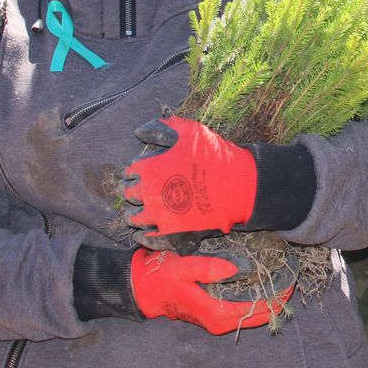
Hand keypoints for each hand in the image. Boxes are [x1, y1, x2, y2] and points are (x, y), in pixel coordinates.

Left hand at [121, 116, 257, 239]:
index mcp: (150, 168)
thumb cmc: (214, 156)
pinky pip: (148, 239)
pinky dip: (143, 236)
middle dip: (132, 190)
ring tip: (142, 210)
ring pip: (134, 218)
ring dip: (135, 213)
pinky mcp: (172, 233)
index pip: (130, 171)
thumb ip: (160, 128)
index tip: (142, 171)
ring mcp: (160, 216)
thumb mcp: (188, 132)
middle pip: (128, 193)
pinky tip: (144, 232)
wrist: (238, 185)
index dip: (135, 170)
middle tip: (140, 190)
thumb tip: (139, 132)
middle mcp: (149, 193)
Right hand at [130, 248, 291, 334]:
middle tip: (292, 280)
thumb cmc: (165, 276)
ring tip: (283, 282)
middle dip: (276, 300)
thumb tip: (235, 269)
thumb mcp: (183, 267)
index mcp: (216, 312)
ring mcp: (218, 320)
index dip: (274, 297)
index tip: (290, 282)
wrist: (147, 290)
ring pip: (252, 315)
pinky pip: (243, 311)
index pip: (255, 308)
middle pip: (258, 315)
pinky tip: (264, 286)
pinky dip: (256, 301)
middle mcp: (220, 321)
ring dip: (268, 301)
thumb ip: (208, 267)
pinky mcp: (216, 314)